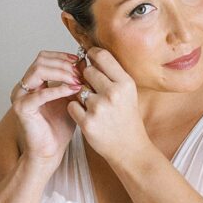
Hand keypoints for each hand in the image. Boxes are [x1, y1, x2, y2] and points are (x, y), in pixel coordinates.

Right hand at [11, 50, 83, 167]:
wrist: (51, 150)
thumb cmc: (60, 127)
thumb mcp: (71, 98)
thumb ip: (74, 82)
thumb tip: (85, 63)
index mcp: (33, 82)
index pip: (45, 58)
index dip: (63, 57)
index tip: (81, 61)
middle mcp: (24, 86)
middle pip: (41, 61)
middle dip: (64, 64)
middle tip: (81, 72)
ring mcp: (20, 96)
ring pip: (38, 71)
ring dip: (61, 73)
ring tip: (78, 81)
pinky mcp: (22, 108)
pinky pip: (40, 93)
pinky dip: (58, 89)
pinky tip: (73, 90)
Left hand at [66, 47, 149, 164]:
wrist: (130, 148)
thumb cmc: (127, 118)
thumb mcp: (127, 93)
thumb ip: (111, 74)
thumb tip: (87, 56)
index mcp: (126, 83)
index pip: (102, 56)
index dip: (92, 55)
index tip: (89, 59)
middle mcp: (113, 93)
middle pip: (87, 71)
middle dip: (87, 78)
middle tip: (96, 90)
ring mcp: (99, 108)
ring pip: (77, 89)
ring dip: (82, 96)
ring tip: (96, 108)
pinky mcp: (87, 122)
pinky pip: (71, 105)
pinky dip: (77, 110)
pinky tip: (90, 117)